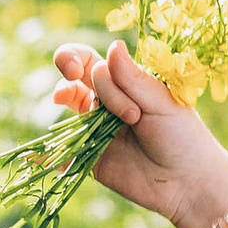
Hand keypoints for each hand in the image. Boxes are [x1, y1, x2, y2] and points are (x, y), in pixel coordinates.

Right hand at [50, 40, 227, 227]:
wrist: (187, 183)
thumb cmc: (183, 136)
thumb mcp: (161, 102)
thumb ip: (132, 79)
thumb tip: (112, 45)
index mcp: (127, 83)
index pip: (93, 61)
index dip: (77, 58)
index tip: (78, 69)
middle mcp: (108, 102)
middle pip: (74, 77)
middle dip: (68, 70)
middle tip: (73, 79)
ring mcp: (96, 129)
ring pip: (67, 108)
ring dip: (63, 99)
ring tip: (74, 108)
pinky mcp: (90, 158)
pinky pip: (63, 152)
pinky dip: (47, 155)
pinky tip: (39, 159)